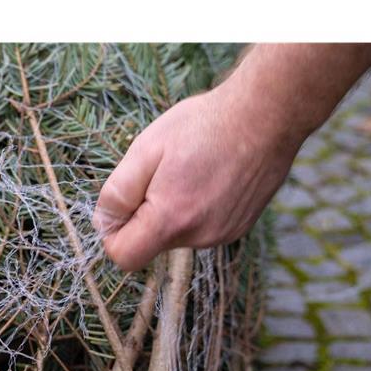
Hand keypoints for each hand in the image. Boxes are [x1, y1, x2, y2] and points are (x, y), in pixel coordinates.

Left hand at [95, 83, 302, 271]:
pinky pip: (201, 227)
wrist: (267, 113)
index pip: (124, 256)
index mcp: (171, 220)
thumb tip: (103, 223)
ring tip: (190, 169)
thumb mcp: (145, 149)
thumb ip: (117, 193)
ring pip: (176, 234)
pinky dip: (196, 207)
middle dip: (145, 214)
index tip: (122, 204)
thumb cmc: (203, 125)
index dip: (113, 233)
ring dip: (171, 209)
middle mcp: (200, 237)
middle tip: (163, 172)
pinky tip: (210, 175)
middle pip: (150, 243)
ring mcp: (223, 234)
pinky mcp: (239, 227)